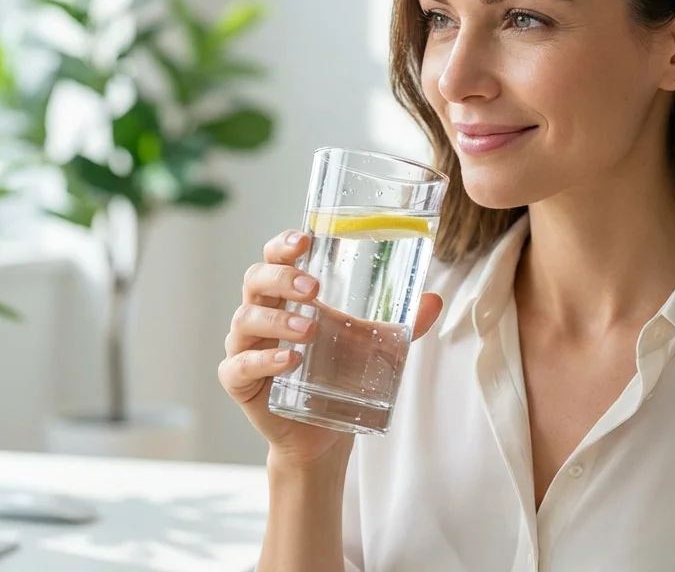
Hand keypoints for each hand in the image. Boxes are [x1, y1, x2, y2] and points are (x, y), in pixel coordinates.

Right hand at [219, 229, 443, 469]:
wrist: (323, 433)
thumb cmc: (339, 376)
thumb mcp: (373, 346)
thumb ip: (402, 324)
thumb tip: (434, 300)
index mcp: (287, 297)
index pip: (275, 259)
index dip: (283, 245)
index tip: (304, 239)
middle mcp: (262, 315)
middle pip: (255, 280)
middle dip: (281, 277)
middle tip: (313, 288)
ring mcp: (246, 347)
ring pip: (246, 319)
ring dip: (277, 320)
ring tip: (309, 329)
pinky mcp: (240, 382)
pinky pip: (240, 365)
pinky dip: (263, 359)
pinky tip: (289, 360)